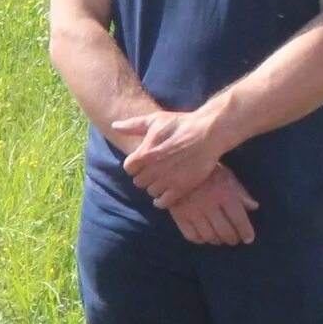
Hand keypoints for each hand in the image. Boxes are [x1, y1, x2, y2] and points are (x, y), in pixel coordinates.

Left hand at [112, 104, 226, 207]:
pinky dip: (162, 200)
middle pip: (138, 181)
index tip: (144, 163)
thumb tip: (114, 125)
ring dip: (154, 187)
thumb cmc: (181, 124)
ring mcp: (167, 179)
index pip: (129, 168)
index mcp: (144, 153)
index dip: (135, 165)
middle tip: (154, 172)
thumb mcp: (155, 120)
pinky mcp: (181, 188)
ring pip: (150, 192)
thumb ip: (133, 126)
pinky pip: (163, 202)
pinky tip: (167, 194)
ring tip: (163, 181)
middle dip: (145, 176)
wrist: (208, 133)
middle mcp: (153, 169)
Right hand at [164, 165, 257, 244]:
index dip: (246, 232)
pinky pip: (192, 236)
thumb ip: (240, 192)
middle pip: (225, 231)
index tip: (249, 239)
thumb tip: (254, 207)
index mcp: (224, 194)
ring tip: (220, 238)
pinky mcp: (179, 216)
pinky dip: (200, 240)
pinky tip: (204, 236)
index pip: (239, 219)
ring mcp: (193, 212)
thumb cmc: (206, 171)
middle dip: (232, 239)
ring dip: (217, 240)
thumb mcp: (226, 176)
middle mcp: (209, 205)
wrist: (176, 166)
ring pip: (209, 236)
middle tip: (234, 239)